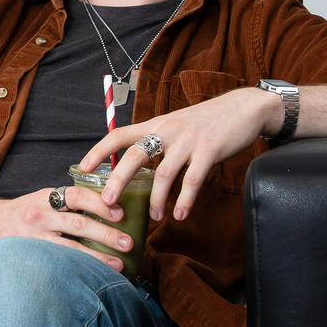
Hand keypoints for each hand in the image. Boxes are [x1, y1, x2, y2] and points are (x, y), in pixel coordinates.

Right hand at [0, 182, 134, 268]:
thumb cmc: (23, 212)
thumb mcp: (42, 198)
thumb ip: (68, 202)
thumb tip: (110, 207)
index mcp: (47, 196)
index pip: (78, 195)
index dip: (100, 204)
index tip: (120, 213)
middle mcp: (40, 214)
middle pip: (78, 224)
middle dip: (106, 234)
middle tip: (128, 242)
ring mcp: (33, 236)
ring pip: (70, 247)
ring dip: (97, 256)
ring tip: (118, 264)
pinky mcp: (29, 253)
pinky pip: (57, 262)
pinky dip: (78, 268)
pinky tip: (91, 276)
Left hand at [80, 87, 278, 221]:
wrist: (243, 108)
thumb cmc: (206, 121)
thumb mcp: (175, 123)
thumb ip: (155, 139)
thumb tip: (134, 163)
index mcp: (155, 124)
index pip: (119, 134)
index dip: (99, 150)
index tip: (82, 168)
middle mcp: (167, 130)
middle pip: (134, 155)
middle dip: (118, 180)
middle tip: (107, 203)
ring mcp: (188, 140)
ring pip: (163, 174)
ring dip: (155, 200)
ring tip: (153, 218)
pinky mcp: (210, 150)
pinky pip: (192, 181)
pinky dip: (184, 201)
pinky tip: (180, 214)